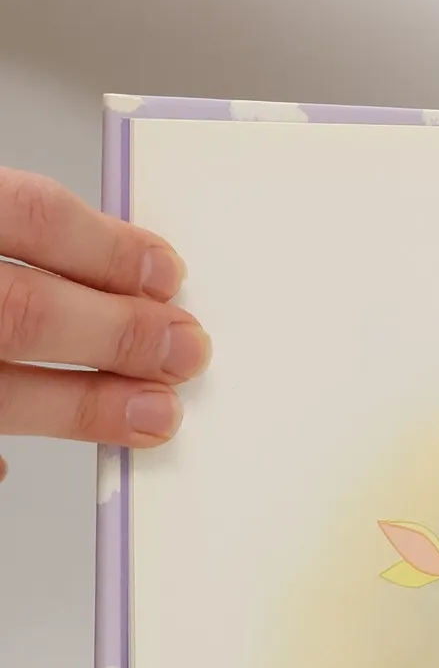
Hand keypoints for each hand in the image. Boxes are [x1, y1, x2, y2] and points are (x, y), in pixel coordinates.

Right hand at [0, 166, 208, 480]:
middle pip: (23, 312)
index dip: (109, 247)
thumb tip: (133, 276)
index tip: (171, 272)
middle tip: (189, 349)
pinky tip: (21, 454)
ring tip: (157, 416)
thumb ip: (25, 239)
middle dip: (120, 334)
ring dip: (84, 408)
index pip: (30, 213)